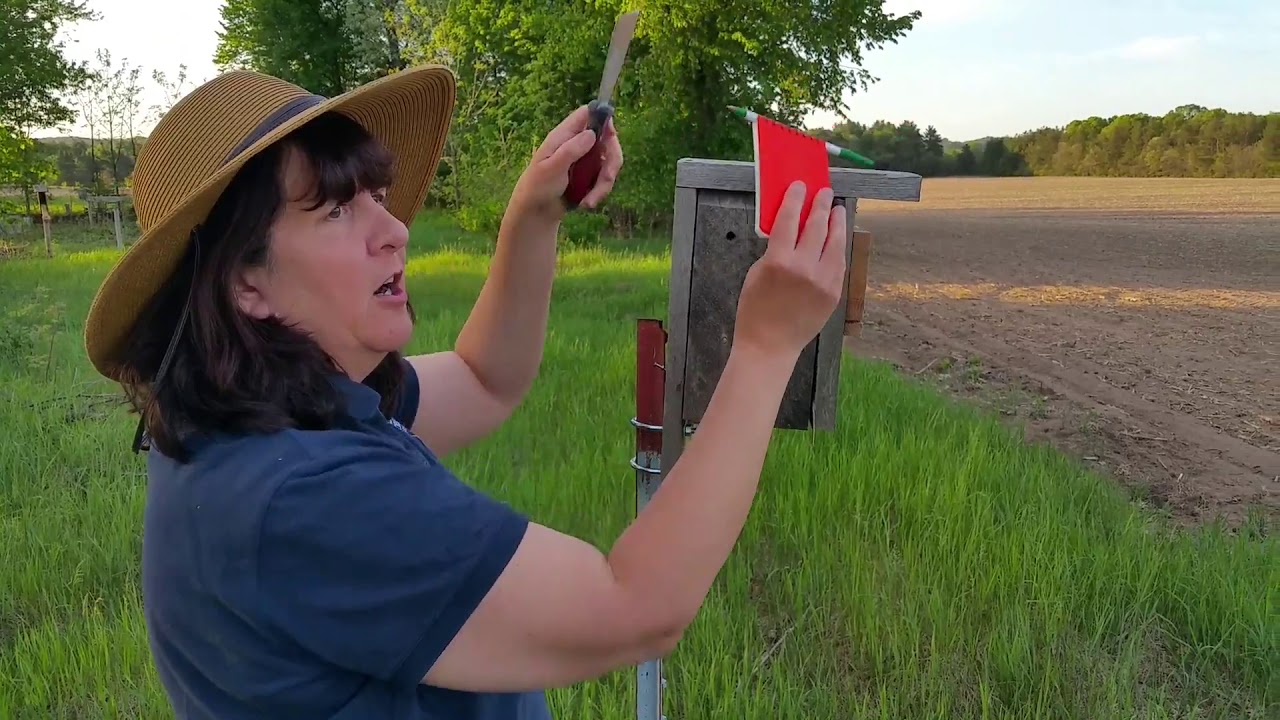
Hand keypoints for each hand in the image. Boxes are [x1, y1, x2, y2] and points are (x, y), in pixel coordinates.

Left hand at [509, 105, 623, 221]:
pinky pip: (603, 179)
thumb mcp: (552, 168)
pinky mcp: (588, 177)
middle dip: (611, 160)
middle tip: (607, 178)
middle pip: (606, 141)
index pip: (587, 114)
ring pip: (607, 163)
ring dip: (604, 184)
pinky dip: (599, 192)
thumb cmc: (537, 187)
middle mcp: (576, 144)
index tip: (610, 136)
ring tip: (590, 201)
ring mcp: (583, 161)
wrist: (534, 213)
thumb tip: (592, 133)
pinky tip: (587, 203)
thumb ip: (571, 149)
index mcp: (564, 135)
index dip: (603, 119)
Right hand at [733, 182, 847, 361]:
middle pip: (816, 226)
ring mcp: (823, 281)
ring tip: (836, 210)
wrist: (770, 345)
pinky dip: (838, 247)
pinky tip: (837, 238)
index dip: (796, 199)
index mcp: (779, 261)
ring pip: (835, 243)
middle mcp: (804, 268)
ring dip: (836, 223)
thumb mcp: (755, 274)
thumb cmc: (754, 310)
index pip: (790, 219)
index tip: (800, 186)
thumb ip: (774, 250)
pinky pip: (838, 263)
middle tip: (823, 192)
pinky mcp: (834, 292)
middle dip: (820, 206)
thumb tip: (789, 230)